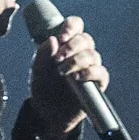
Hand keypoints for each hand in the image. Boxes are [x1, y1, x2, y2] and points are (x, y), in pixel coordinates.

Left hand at [28, 14, 108, 139]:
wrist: (48, 114)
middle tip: (58, 58)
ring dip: (77, 60)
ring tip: (63, 71)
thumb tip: (53, 39)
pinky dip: (90, 72)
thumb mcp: (37, 70)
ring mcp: (90, 68)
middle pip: (85, 39)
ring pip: (93, 55)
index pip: (76, 25)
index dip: (71, 27)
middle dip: (72, 46)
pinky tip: (78, 77)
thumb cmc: (43, 89)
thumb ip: (43, 54)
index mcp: (67, 45)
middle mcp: (81, 53)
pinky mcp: (97, 84)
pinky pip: (101, 72)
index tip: (62, 37)